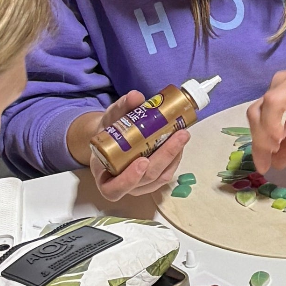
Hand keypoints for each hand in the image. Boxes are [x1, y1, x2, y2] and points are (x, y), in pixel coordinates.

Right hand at [66, 93, 191, 201]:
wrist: (112, 138)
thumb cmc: (108, 132)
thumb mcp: (110, 118)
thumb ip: (121, 108)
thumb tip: (135, 96)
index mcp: (103, 176)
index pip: (114, 189)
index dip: (129, 179)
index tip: (142, 161)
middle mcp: (122, 186)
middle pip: (145, 179)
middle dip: (164, 158)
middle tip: (178, 136)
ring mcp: (139, 185)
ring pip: (159, 178)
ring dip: (173, 157)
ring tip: (182, 135)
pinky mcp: (152, 180)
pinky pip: (166, 174)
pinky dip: (175, 159)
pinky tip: (180, 143)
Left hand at [248, 22, 285, 172]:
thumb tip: (276, 163)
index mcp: (279, 89)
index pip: (256, 114)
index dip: (255, 141)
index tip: (262, 164)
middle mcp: (284, 84)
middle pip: (257, 110)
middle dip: (258, 139)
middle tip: (266, 161)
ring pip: (271, 104)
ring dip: (268, 128)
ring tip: (275, 147)